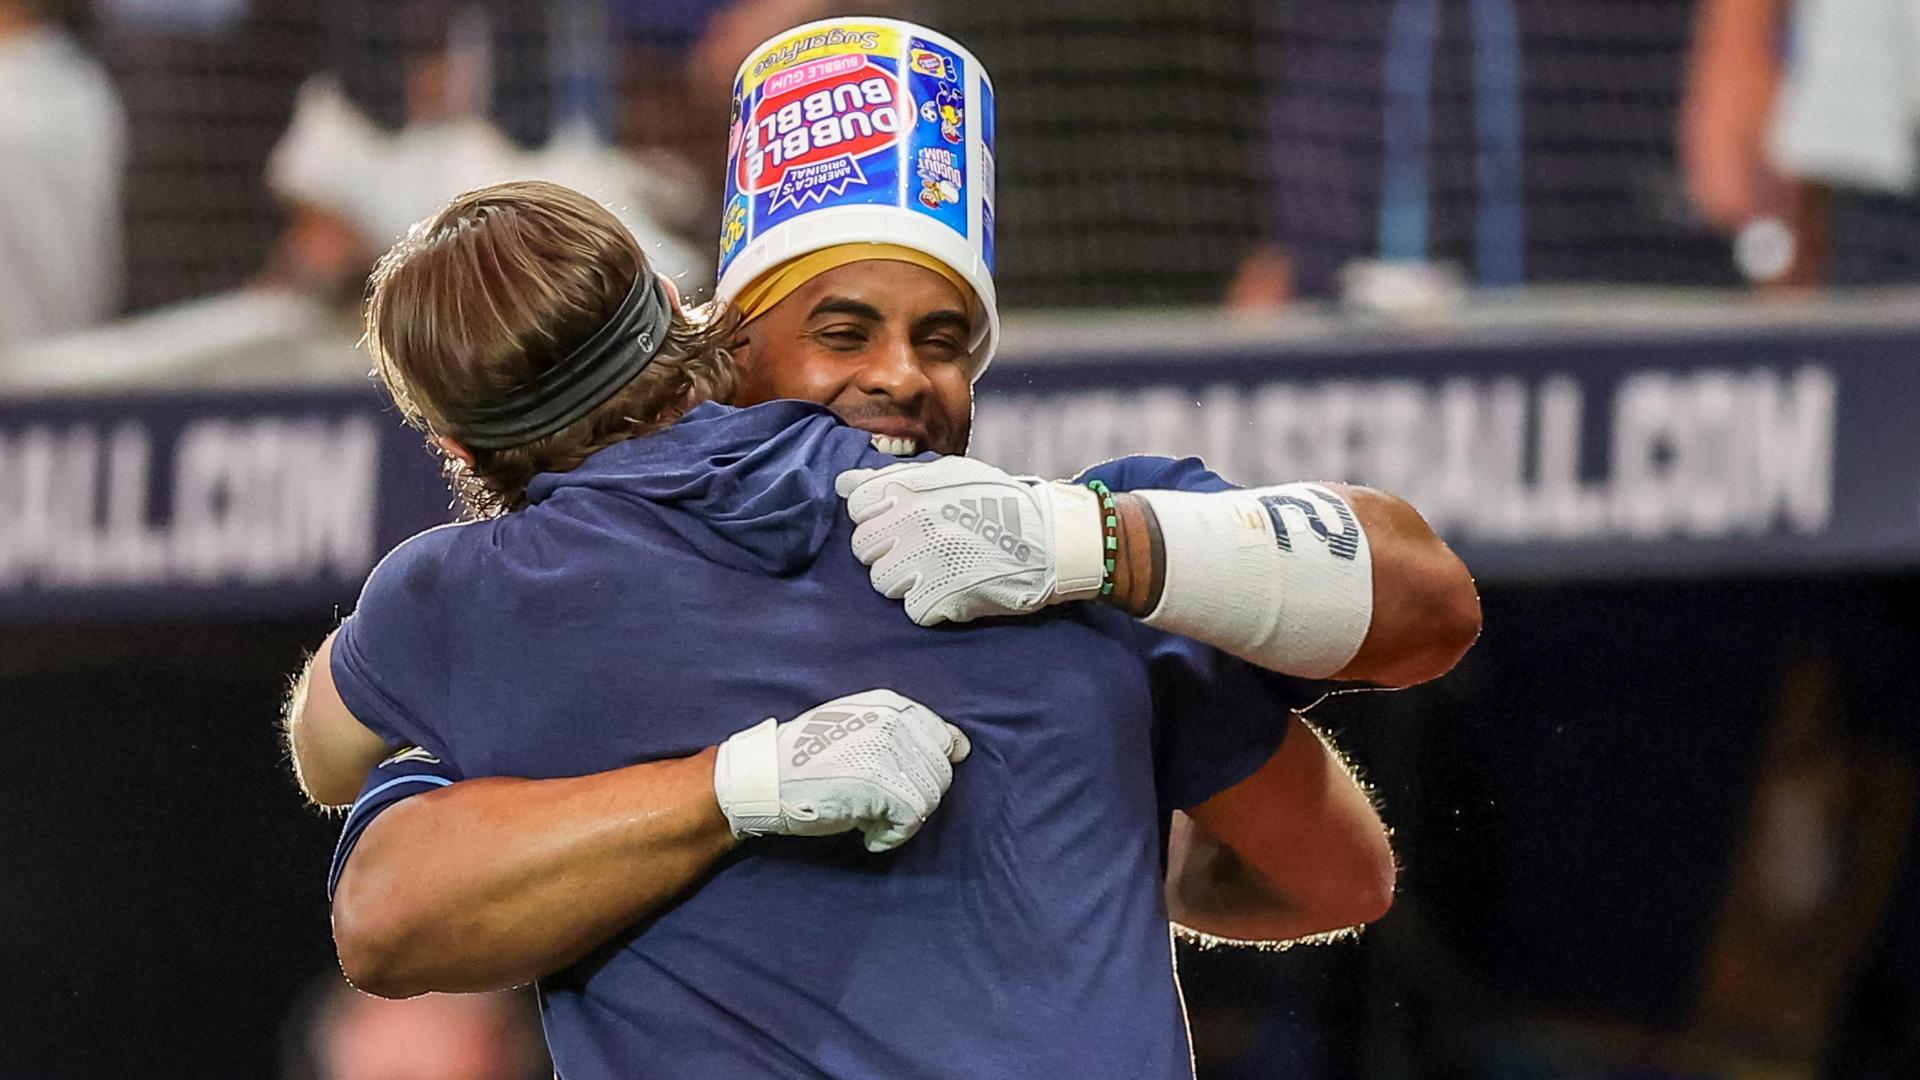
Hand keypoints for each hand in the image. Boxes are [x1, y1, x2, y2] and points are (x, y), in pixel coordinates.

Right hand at [712, 689, 971, 851]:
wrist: (765, 777)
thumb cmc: (807, 758)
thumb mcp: (857, 726)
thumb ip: (901, 732)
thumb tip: (959, 747)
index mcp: (890, 705)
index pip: (944, 737)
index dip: (932, 767)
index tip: (909, 783)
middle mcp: (894, 723)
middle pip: (940, 772)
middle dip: (918, 796)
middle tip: (884, 807)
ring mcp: (887, 752)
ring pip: (929, 797)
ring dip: (904, 817)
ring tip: (873, 819)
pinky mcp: (879, 785)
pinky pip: (911, 820)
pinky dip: (892, 836)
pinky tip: (868, 835)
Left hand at [835, 457, 1105, 625]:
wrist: (1052, 539)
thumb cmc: (998, 503)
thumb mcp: (949, 475)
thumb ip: (893, 478)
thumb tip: (843, 484)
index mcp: (915, 489)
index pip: (859, 507)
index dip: (878, 518)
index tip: (902, 522)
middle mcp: (917, 522)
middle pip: (865, 548)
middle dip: (888, 551)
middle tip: (922, 550)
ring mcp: (930, 561)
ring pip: (883, 582)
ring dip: (906, 580)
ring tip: (937, 571)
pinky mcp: (945, 597)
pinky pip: (912, 609)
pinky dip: (930, 605)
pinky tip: (952, 590)